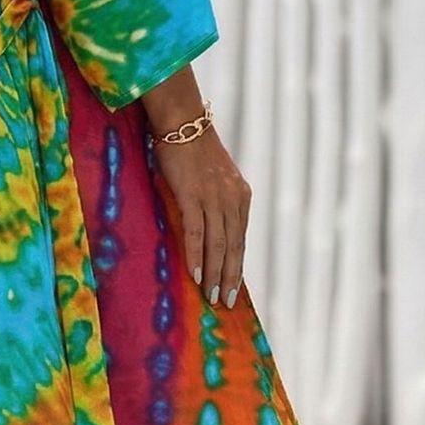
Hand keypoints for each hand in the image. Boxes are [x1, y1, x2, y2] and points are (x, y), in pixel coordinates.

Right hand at [147, 122, 250, 308]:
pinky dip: (196, 255)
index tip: (235, 287)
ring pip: (218, 244)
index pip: (241, 239)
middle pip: (233, 246)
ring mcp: (213, 198)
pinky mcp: (192, 195)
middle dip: (230, 277)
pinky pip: (196, 232)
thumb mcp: (215, 175)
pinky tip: (196, 274)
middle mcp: (232, 199)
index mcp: (240, 196)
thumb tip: (209, 227)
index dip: (237, 265)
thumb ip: (218, 199)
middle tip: (226, 301)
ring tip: (212, 295)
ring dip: (215, 273)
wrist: (183, 122)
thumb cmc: (193, 148)